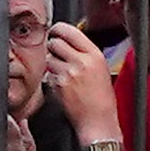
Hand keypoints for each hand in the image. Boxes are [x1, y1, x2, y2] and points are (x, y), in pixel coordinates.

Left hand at [33, 22, 122, 138]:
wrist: (98, 120)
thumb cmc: (102, 98)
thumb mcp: (101, 69)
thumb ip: (85, 53)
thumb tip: (67, 42)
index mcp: (95, 55)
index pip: (70, 31)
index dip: (59, 30)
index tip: (56, 32)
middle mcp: (82, 61)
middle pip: (55, 42)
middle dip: (53, 48)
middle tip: (58, 56)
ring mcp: (69, 73)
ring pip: (49, 58)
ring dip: (52, 64)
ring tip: (63, 74)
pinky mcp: (59, 85)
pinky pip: (48, 74)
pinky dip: (51, 79)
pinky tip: (63, 86)